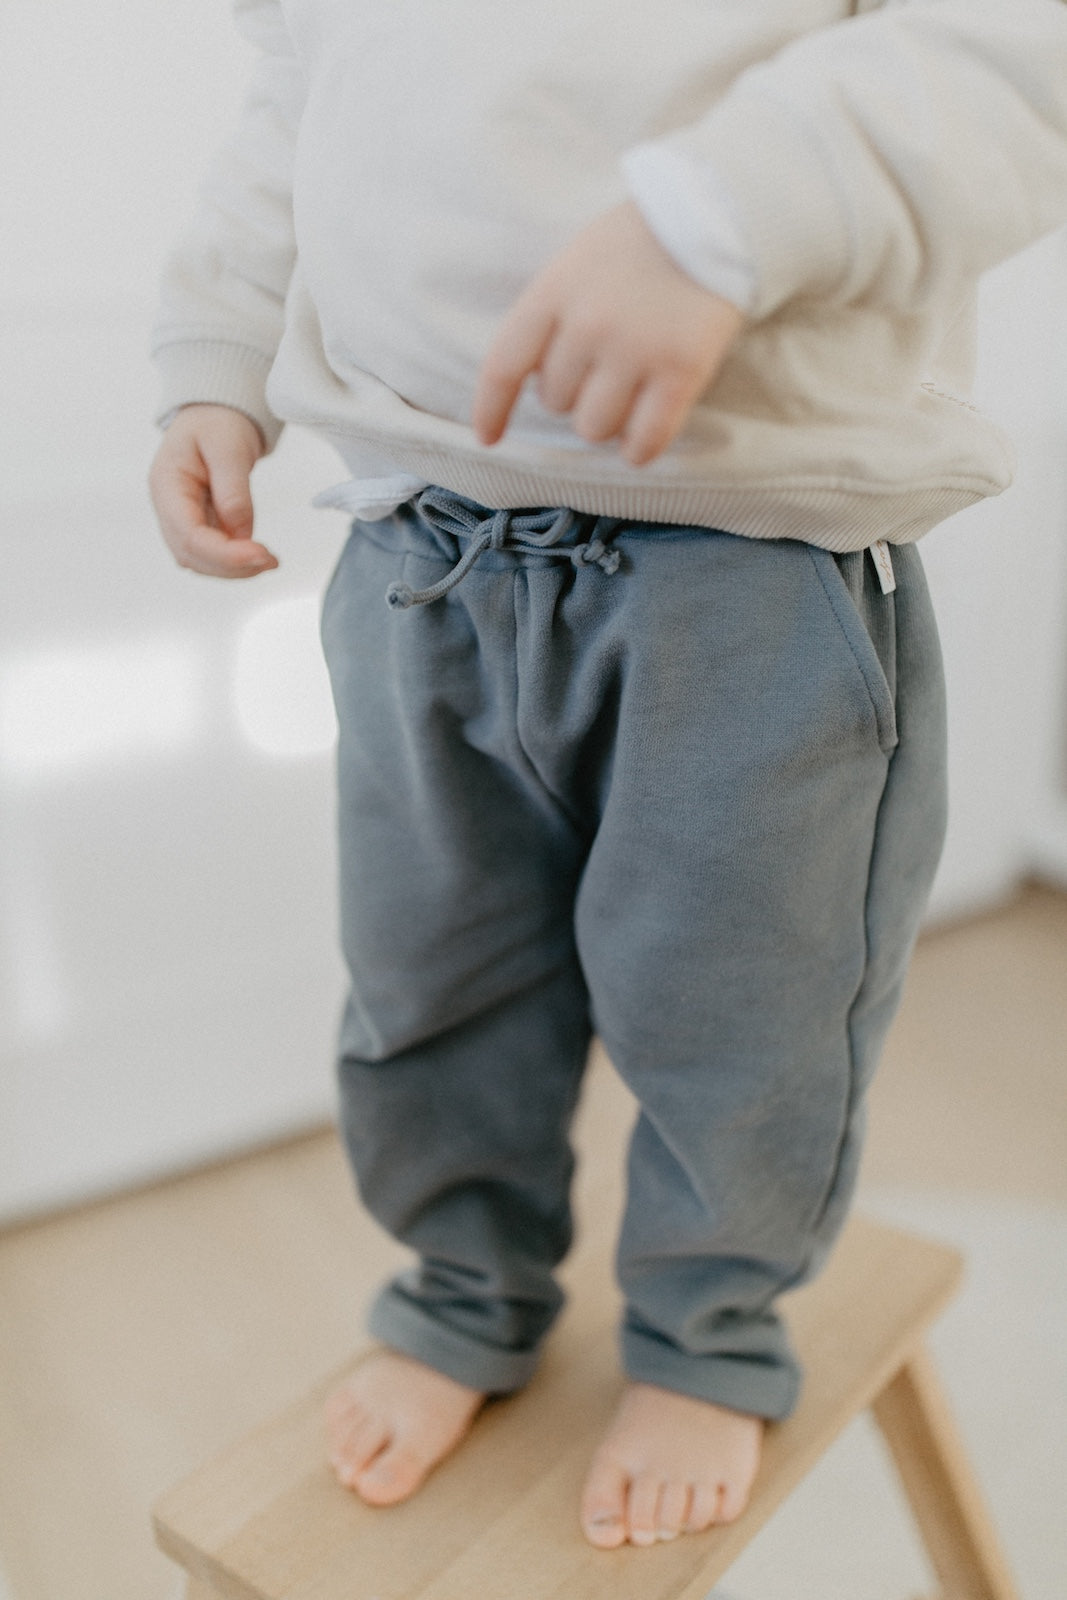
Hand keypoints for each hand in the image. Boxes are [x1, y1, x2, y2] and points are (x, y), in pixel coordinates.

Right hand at [148, 404, 277, 577]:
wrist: (214, 417)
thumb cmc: (216, 423)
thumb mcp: (228, 446)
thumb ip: (234, 490)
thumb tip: (241, 533)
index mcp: (166, 484)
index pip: (188, 533)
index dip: (223, 553)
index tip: (260, 554)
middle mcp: (167, 507)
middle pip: (191, 554)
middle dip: (231, 566)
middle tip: (270, 560)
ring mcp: (180, 519)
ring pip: (200, 561)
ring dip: (234, 569)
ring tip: (269, 560)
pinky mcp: (198, 525)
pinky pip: (211, 554)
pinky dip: (234, 561)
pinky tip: (258, 555)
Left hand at [472, 201, 745, 466]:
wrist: (715, 216)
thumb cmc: (638, 245)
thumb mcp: (576, 263)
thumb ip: (551, 316)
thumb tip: (532, 381)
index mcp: (553, 292)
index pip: (504, 366)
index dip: (491, 409)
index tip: (489, 438)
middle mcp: (588, 325)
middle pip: (556, 402)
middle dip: (574, 395)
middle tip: (604, 369)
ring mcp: (635, 349)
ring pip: (594, 427)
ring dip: (607, 422)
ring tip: (628, 395)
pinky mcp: (681, 371)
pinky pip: (645, 439)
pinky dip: (638, 450)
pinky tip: (641, 443)